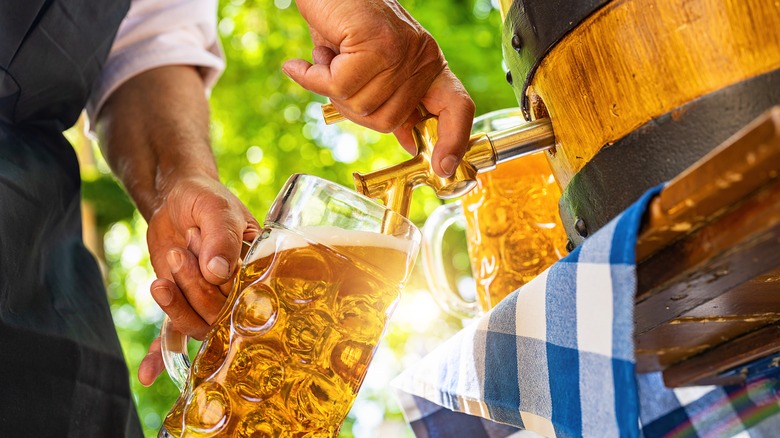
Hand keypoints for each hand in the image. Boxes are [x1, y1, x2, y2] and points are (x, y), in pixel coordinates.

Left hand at [138, 173, 259, 385]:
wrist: (176, 198)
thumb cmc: (204, 199)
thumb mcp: (216, 209)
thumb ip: (221, 237)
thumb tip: (218, 272)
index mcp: (258, 269)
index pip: (249, 293)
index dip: (225, 283)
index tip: (205, 257)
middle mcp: (238, 290)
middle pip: (221, 312)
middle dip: (194, 287)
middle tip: (179, 254)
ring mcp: (210, 300)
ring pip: (197, 325)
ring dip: (176, 307)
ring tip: (161, 279)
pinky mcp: (184, 304)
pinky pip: (176, 334)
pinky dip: (162, 354)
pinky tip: (148, 375)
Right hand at [284, 0, 474, 176]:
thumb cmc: (344, 22)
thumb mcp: (370, 68)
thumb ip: (389, 99)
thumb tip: (408, 141)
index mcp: (428, 66)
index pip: (458, 107)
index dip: (455, 139)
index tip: (441, 167)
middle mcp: (421, 59)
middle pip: (388, 121)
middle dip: (351, 108)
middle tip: (334, 78)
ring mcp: (401, 52)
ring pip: (360, 106)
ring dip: (330, 86)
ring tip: (327, 57)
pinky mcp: (377, 45)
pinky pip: (339, 86)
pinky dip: (313, 77)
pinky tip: (303, 64)